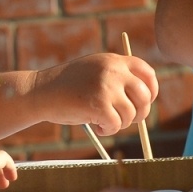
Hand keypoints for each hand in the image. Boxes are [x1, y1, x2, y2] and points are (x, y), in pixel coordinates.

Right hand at [31, 53, 158, 136]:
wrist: (40, 91)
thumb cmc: (68, 86)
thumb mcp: (95, 70)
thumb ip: (117, 76)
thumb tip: (146, 99)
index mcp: (114, 60)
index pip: (147, 73)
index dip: (151, 90)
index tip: (144, 102)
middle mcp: (113, 71)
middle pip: (145, 97)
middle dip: (140, 113)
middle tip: (126, 120)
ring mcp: (106, 88)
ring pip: (131, 114)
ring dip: (119, 124)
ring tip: (102, 121)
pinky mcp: (99, 105)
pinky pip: (116, 125)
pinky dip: (108, 130)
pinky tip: (95, 126)